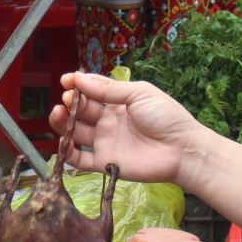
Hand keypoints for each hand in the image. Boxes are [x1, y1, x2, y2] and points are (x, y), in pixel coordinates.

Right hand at [49, 71, 199, 183]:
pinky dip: (67, 152)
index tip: (67, 80)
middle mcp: (108, 121)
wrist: (182, 149)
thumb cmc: (165, 117)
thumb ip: (109, 89)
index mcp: (117, 103)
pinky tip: (63, 141)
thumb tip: (80, 78)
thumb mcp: (139, 93)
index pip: (91, 92)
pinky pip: (79, 159)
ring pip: (75, 132)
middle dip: (70, 102)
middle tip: (68, 98)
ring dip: (62, 122)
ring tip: (59, 112)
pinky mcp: (104, 163)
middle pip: (81, 111)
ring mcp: (105, 142)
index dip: (78, 85)